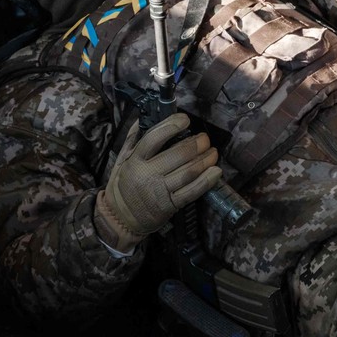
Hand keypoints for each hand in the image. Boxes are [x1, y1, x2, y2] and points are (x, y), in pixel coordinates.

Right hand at [94, 113, 222, 249]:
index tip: (185, 119)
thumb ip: (133, 138)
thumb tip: (145, 117)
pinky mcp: (170, 205)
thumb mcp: (121, 160)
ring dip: (205, 160)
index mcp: (134, 160)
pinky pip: (192, 191)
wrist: (122, 219)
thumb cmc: (123, 185)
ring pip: (188, 172)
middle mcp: (147, 175)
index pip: (153, 139)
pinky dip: (207, 180)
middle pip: (178, 154)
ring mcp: (160, 191)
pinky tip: (215, 171)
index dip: (171, 126)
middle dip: (197, 144)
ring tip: (213, 152)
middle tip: (205, 139)